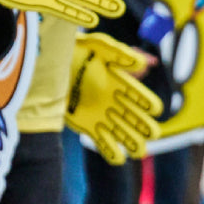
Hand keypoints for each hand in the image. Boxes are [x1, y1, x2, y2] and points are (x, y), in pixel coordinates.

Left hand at [65, 32, 162, 163]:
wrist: (50, 66)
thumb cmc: (76, 51)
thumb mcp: (99, 47)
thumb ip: (120, 54)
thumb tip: (143, 64)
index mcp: (122, 84)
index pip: (142, 98)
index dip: (149, 104)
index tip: (154, 109)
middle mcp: (116, 103)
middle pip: (138, 120)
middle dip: (146, 127)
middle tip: (151, 133)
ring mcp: (103, 117)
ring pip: (125, 135)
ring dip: (134, 143)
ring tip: (138, 150)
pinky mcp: (89, 128)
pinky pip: (105, 145)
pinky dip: (112, 152)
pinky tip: (118, 155)